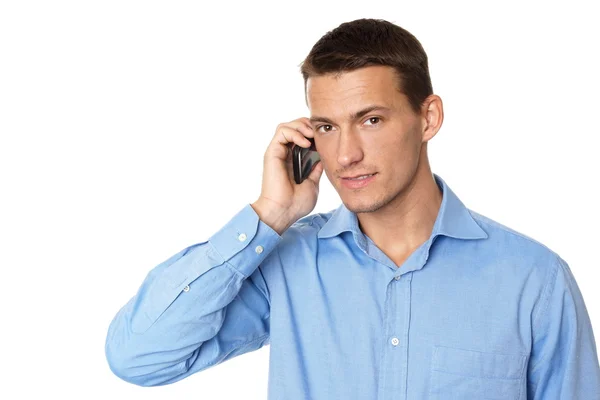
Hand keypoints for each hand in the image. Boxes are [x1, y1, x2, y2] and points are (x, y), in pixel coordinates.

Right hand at [251, 117, 323, 234]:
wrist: (283, 212)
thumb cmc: (296, 203)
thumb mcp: (312, 184)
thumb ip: (316, 170)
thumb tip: (323, 160)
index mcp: (293, 160)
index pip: (301, 136)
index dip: (313, 133)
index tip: (325, 140)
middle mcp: (283, 154)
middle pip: (294, 127)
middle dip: (307, 125)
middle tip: (319, 134)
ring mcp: (277, 152)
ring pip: (286, 125)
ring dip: (301, 126)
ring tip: (312, 136)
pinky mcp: (272, 152)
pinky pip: (282, 132)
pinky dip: (295, 133)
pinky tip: (306, 143)